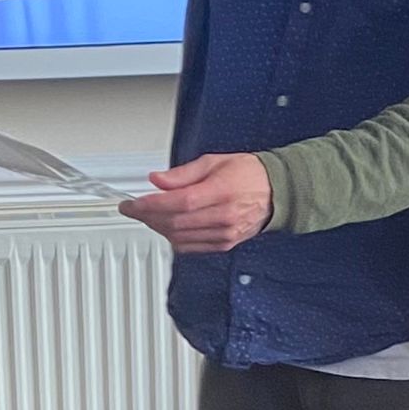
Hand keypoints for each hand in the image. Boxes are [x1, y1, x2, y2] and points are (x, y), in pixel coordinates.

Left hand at [122, 153, 273, 251]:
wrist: (275, 192)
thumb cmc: (248, 174)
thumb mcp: (213, 162)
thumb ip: (182, 174)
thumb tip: (157, 181)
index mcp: (221, 191)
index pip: (178, 202)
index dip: (150, 205)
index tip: (132, 203)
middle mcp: (223, 216)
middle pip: (175, 222)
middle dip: (147, 216)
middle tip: (133, 209)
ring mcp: (223, 234)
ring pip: (179, 238)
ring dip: (158, 228)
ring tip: (148, 216)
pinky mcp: (223, 245)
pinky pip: (190, 247)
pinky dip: (173, 238)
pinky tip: (166, 227)